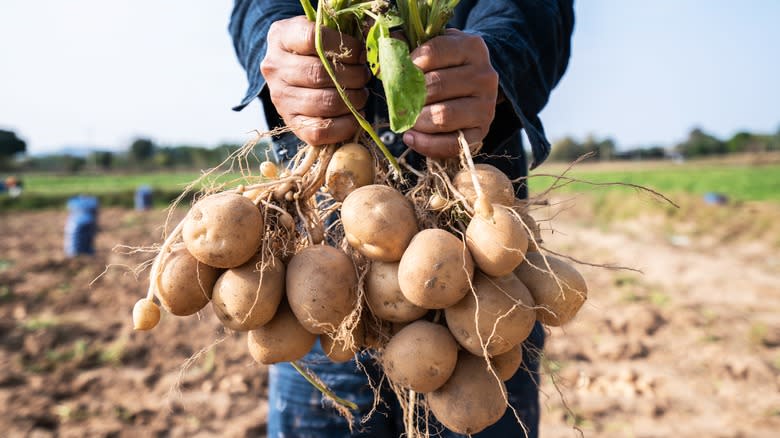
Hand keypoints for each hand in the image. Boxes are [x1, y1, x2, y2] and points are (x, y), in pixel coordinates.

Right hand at [261, 16, 369, 145]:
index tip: (360, 54)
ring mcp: (280, 98)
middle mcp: (275, 68)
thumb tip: (372, 44)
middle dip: (354, 76)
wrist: (289, 71)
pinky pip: (320, 131)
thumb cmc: (313, 49)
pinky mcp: (291, 123)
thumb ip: (343, 32)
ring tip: (361, 95)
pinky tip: (354, 116)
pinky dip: (345, 126)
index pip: (313, 39)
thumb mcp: (322, 30)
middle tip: (364, 77)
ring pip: (325, 103)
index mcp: (282, 37)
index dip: (345, 47)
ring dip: (353, 100)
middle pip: (320, 74)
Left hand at [403, 29, 498, 157]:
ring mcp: (486, 106)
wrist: (473, 89)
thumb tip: (390, 42)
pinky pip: (451, 143)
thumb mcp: (433, 49)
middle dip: (409, 96)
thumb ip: (410, 44)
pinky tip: (411, 137)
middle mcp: (484, 75)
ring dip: (417, 120)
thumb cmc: (445, 67)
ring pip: (443, 116)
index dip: (409, 64)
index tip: (400, 72)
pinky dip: (425, 144)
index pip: (433, 53)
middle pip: (436, 86)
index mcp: (471, 47)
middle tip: (398, 100)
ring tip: (408, 118)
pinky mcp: (481, 132)